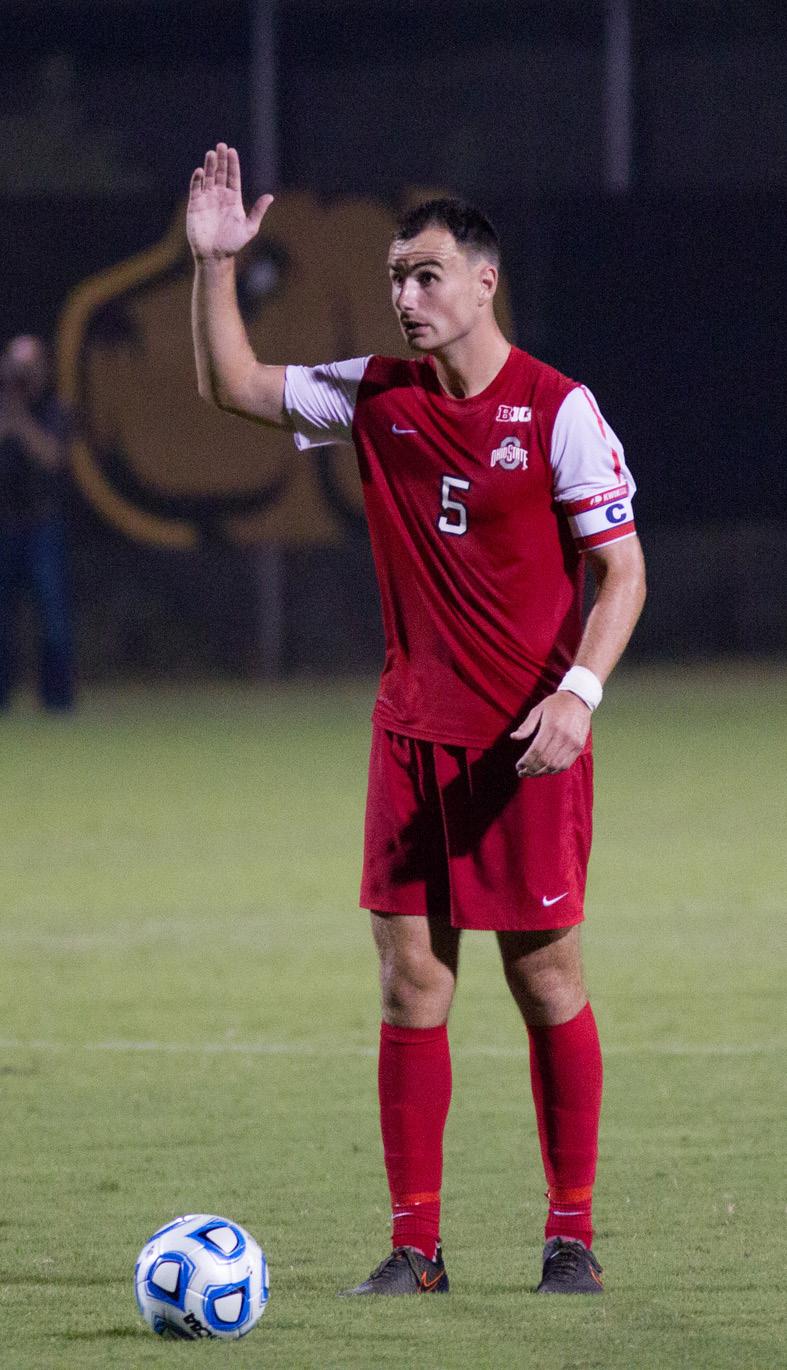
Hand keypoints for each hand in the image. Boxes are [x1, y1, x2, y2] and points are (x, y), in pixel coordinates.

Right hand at [187, 143, 272, 261]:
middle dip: (220, 159)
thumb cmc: (233, 243)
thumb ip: (258, 211)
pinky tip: (200, 171)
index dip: (232, 164)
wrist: (215, 256)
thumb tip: (270, 196)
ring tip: (211, 153)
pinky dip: (197, 180)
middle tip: (221, 146)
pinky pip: (195, 188)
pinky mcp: (195, 205)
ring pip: (207, 177)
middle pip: (220, 173)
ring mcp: (207, 199)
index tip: (232, 151)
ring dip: (209, 165)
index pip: (233, 177)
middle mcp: (219, 196)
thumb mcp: (249, 228)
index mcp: (233, 199)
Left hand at [511, 691, 590, 776]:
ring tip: (532, 774)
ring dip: (542, 773)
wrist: (579, 699)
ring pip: (555, 765)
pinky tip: (546, 770)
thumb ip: (526, 725)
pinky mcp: (579, 746)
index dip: (526, 762)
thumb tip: (513, 737)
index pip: (536, 751)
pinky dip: (554, 771)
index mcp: (551, 726)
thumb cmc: (556, 704)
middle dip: (531, 770)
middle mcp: (563, 736)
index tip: (518, 766)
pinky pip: (566, 764)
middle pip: (545, 760)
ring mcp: (573, 743)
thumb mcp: (538, 710)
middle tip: (522, 773)